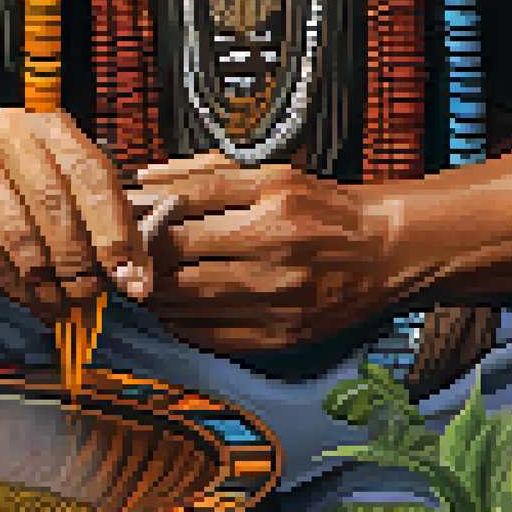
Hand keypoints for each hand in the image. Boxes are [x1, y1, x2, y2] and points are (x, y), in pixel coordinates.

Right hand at [0, 108, 153, 322]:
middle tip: (89, 293)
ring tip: (62, 303)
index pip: (91, 177)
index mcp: (54, 127)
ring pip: (17, 234)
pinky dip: (14, 285)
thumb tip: (137, 283)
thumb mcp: (75, 186)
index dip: (112, 229)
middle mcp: (10, 134)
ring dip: (45, 281)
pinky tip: (31, 298)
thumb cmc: (30, 180)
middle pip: (52, 205)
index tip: (125, 274)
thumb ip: (111, 226)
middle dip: (77, 261)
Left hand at [131, 152, 408, 353]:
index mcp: (272, 205)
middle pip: (180, 258)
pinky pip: (212, 335)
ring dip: (155, 292)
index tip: (125, 217)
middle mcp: (275, 252)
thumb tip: (147, 178)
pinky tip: (173, 310)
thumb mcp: (274, 175)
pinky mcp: (281, 335)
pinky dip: (181, 324)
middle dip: (142, 256)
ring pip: (188, 300)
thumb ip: (208, 175)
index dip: (145, 214)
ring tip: (145, 281)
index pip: (186, 208)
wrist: (386, 251)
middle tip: (126, 254)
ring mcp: (278, 299)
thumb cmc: (326, 210)